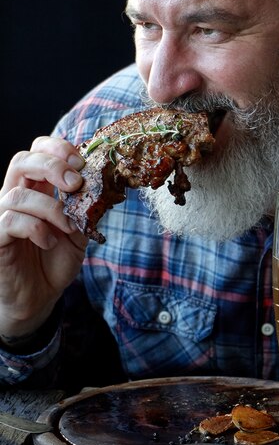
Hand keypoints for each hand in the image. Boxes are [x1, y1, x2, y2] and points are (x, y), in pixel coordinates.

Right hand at [0, 136, 86, 339]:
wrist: (40, 296)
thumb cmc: (56, 258)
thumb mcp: (80, 229)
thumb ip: (86, 206)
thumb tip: (102, 183)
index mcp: (37, 187)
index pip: (38, 150)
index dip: (58, 148)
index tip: (81, 163)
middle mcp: (16, 195)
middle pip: (22, 160)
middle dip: (52, 165)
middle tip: (75, 183)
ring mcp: (2, 215)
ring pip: (18, 194)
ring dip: (51, 208)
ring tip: (68, 226)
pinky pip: (10, 220)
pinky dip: (36, 228)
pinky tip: (50, 241)